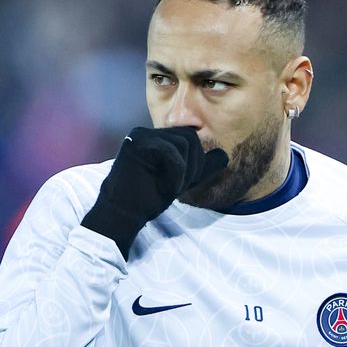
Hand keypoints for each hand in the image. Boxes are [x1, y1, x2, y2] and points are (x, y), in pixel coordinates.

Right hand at [81, 126, 227, 258]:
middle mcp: (146, 133)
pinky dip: (176, 173)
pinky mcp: (138, 144)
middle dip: (194, 164)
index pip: (188, 138)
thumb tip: (223, 155)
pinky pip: (172, 153)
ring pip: (184, 143)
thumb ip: (199, 167)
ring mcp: (140, 136)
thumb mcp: (179, 180)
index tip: (185, 183)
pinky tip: (166, 188)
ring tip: (171, 188)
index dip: (195, 161)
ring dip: (185, 171)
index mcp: (154, 138)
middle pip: (189, 137)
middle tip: (181, 186)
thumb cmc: (147, 198)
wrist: (122, 214)